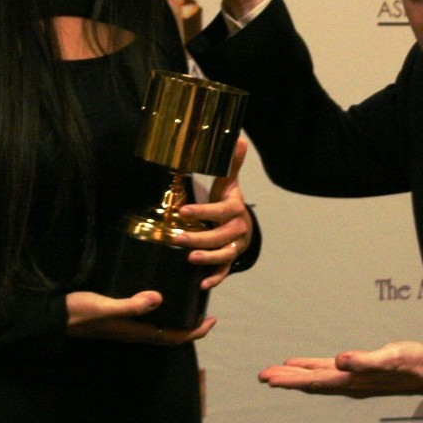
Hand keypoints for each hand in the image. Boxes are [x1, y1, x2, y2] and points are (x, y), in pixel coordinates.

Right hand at [66, 290, 214, 344]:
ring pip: (159, 327)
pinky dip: (160, 311)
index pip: (172, 337)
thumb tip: (159, 299)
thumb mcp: (104, 306)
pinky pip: (146, 319)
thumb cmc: (78, 313)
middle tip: (205, 310)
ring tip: (188, 302)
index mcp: (135, 331)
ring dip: (176, 318)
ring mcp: (126, 326)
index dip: (194, 331)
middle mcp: (134, 331)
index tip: (211, 319)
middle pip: (169, 334)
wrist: (54, 318)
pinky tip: (158, 296)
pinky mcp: (118, 318)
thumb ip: (130, 305)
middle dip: (190, 326)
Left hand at [173, 138, 251, 289]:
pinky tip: (201, 284)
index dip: (203, 211)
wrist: (244, 223)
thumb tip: (238, 138)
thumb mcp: (229, 183)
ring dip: (208, 259)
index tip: (183, 211)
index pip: (219, 211)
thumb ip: (231, 164)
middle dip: (200, 238)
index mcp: (235, 209)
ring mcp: (235, 246)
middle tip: (178, 238)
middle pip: (220, 236)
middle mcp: (237, 229)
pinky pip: (225, 271)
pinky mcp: (231, 260)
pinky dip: (215, 278)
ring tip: (190, 259)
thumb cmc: (229, 201)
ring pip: (224, 255)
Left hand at [258, 342, 422, 397]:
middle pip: (310, 383)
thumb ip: (364, 361)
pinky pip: (326, 372)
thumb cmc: (409, 364)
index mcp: (351, 380)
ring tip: (273, 374)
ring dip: (294, 377)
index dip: (291, 380)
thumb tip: (340, 360)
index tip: (270, 379)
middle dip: (286, 380)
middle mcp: (347, 382)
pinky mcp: (356, 373)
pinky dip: (310, 369)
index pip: (314, 381)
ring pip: (315, 378)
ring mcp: (351, 379)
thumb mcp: (388, 358)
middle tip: (262, 377)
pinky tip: (301, 366)